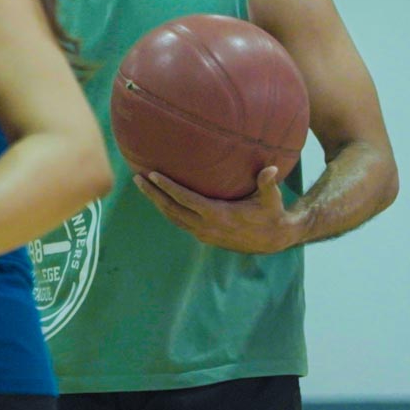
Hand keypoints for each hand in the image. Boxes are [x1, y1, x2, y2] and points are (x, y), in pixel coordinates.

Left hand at [137, 166, 307, 254]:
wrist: (272, 241)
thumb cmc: (271, 214)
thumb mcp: (271, 199)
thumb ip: (268, 184)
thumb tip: (271, 169)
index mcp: (218, 215)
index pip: (185, 200)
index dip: (167, 188)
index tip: (152, 175)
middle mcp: (206, 227)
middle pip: (171, 209)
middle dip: (153, 194)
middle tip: (137, 178)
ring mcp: (203, 234)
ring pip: (173, 217)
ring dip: (156, 202)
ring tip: (142, 186)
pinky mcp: (203, 237)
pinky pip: (179, 222)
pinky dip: (167, 210)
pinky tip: (159, 199)